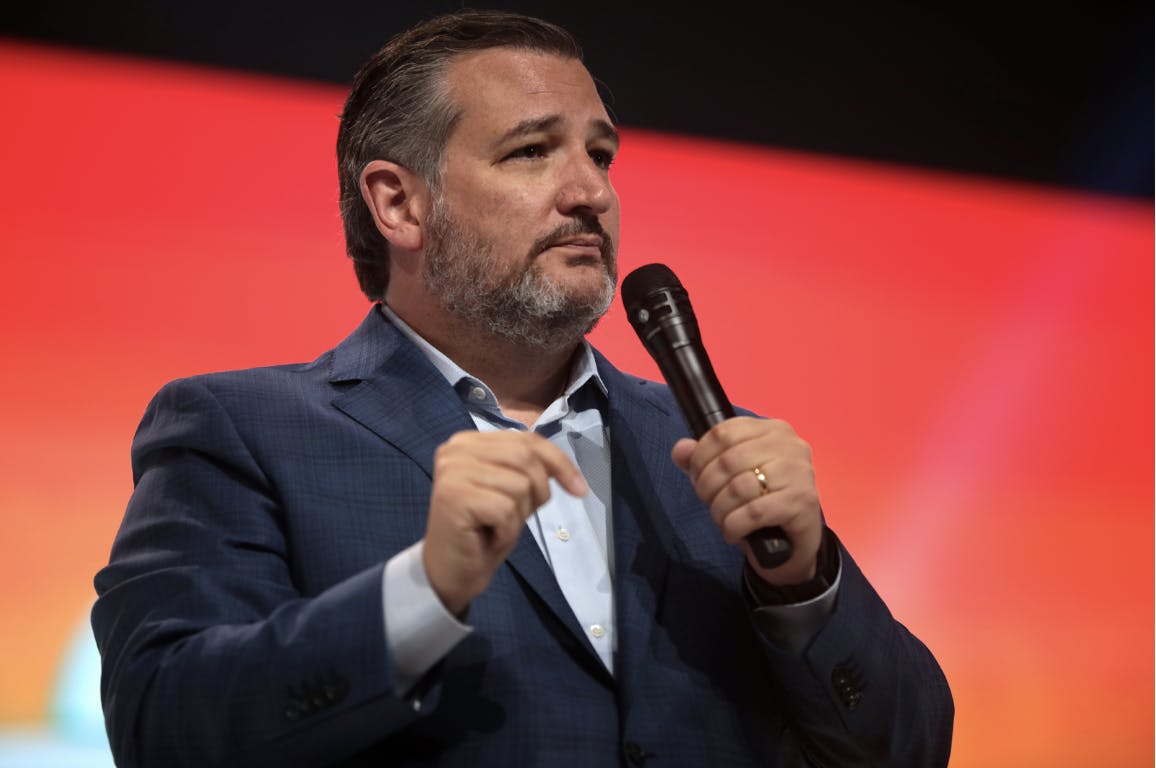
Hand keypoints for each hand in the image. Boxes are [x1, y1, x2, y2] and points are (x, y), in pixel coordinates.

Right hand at [423, 430, 587, 614]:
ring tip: (497, 526)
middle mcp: (456, 449)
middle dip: (538, 491)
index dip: (559, 462)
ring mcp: (452, 471)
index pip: (527, 439)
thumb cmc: (483, 530)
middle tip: (519, 516)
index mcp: (470, 441)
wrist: (451, 570)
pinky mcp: (453, 496)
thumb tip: (568, 471)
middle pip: (526, 457)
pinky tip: (489, 536)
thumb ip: (530, 470)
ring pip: (519, 484)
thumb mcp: (514, 492)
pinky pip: (506, 508)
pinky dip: (507, 530)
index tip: (580, 489)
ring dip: (518, 514)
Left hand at [671, 417, 821, 585]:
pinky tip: (733, 532)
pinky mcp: (802, 502)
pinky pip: (753, 513)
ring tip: (721, 519)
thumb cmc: (763, 502)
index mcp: (773, 429)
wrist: (795, 544)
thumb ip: (703, 459)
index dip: (700, 457)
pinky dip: (734, 526)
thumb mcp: (732, 476)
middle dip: (707, 486)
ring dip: (719, 509)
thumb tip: (680, 450)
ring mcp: (799, 473)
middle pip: (727, 460)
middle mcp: (790, 446)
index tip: (696, 476)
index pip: (723, 432)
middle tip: (709, 502)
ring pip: (738, 488)